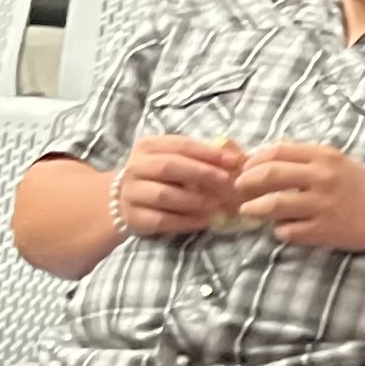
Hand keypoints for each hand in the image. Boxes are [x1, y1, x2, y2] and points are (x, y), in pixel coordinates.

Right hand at [113, 134, 242, 237]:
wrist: (127, 200)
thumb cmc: (162, 177)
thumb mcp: (178, 160)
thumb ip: (202, 157)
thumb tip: (236, 159)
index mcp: (148, 146)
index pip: (179, 145)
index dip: (208, 152)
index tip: (232, 161)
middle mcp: (135, 167)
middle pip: (169, 166)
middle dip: (202, 173)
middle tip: (227, 181)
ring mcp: (131, 193)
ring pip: (164, 195)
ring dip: (195, 200)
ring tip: (219, 203)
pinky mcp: (134, 218)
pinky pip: (162, 220)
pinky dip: (188, 221)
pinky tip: (207, 220)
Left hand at [231, 143, 364, 254]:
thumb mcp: (340, 165)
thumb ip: (308, 162)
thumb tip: (266, 164)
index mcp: (326, 156)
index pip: (277, 151)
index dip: (255, 160)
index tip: (246, 168)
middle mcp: (323, 177)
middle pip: (269, 174)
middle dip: (246, 182)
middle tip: (239, 188)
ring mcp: (324, 205)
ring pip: (273, 204)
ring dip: (254, 208)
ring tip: (249, 211)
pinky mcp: (326, 230)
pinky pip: (289, 231)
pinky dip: (281, 231)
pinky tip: (285, 229)